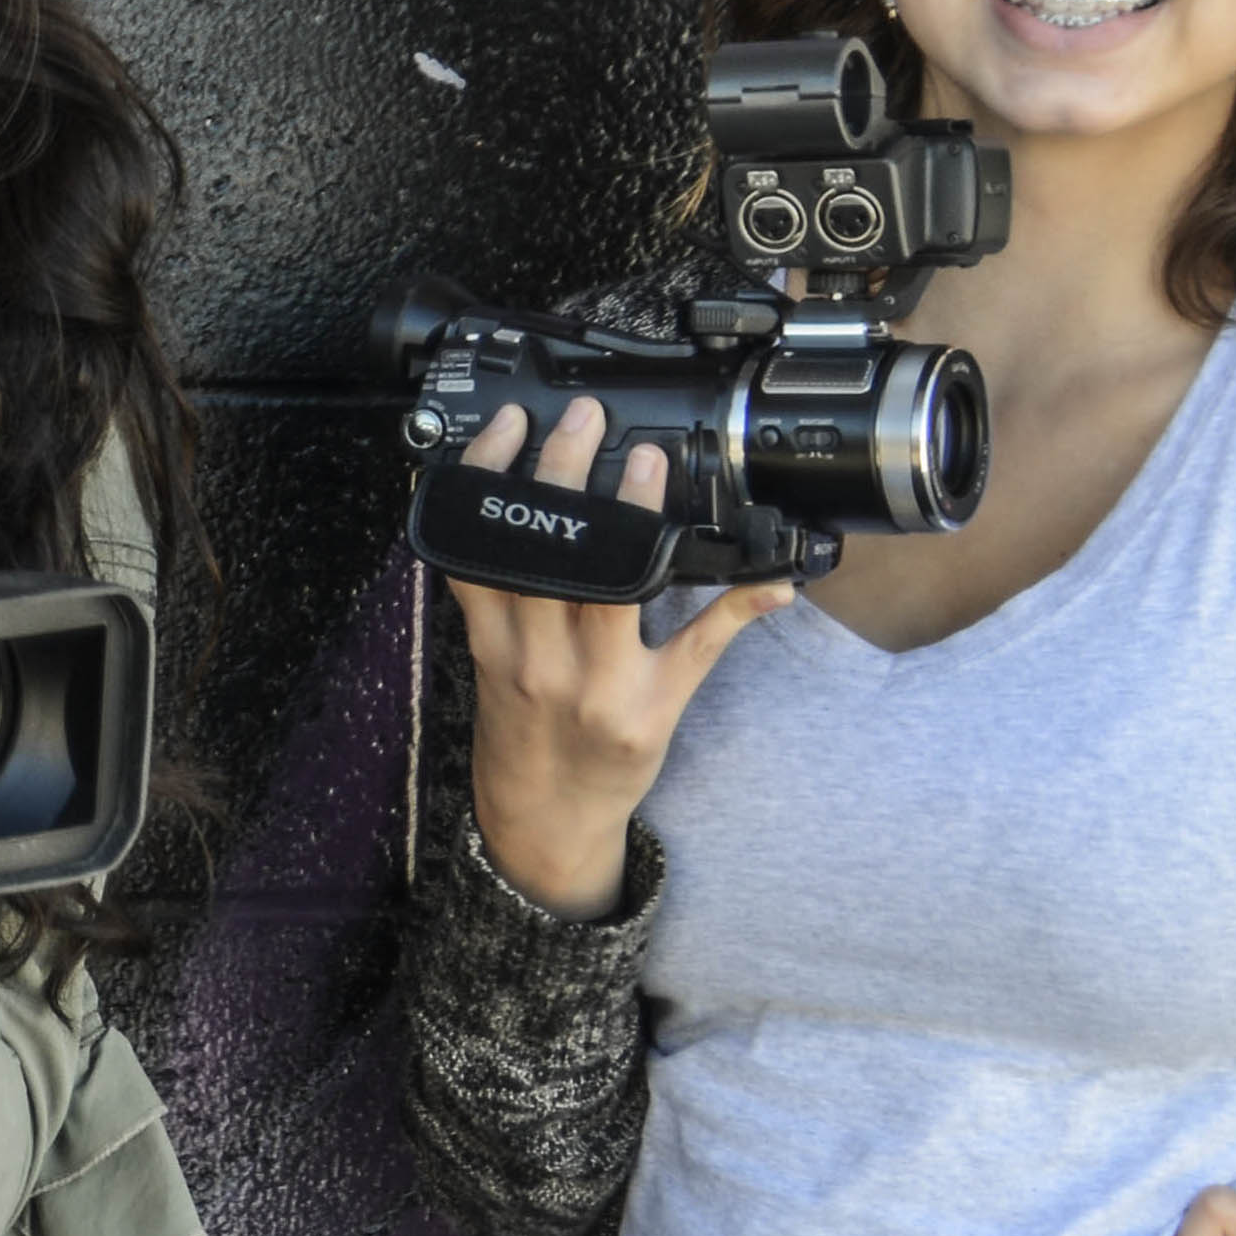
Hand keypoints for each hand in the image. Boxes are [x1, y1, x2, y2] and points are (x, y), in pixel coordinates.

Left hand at [448, 396, 792, 918]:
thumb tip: (777, 585)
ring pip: (494, 553)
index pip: (618, 580)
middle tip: (584, 420)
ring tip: (517, 426)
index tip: (646, 458)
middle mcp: (551, 662)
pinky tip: (472, 474)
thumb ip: (719, 635)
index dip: (630, 515)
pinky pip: (458, 572)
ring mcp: (503, 652)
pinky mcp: (472, 644)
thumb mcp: (677, 703)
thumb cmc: (612, 761)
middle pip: (550, 554)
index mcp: (613, 679)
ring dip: (500, 484)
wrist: (545, 815)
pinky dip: (461, 521)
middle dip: (563, 476)